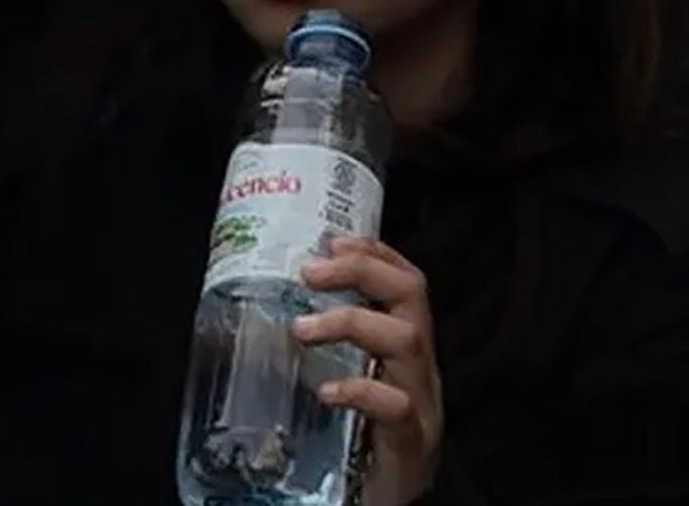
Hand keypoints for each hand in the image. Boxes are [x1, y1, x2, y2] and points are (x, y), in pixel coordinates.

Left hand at [297, 237, 443, 505]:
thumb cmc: (357, 451)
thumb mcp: (344, 392)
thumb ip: (324, 360)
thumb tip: (266, 320)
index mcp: (406, 355)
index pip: (407, 285)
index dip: (376, 254)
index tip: (334, 238)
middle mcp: (420, 371)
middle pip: (413, 298)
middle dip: (365, 271)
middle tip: (311, 270)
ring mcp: (422, 406)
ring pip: (407, 342)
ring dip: (353, 322)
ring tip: (302, 329)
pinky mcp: (411, 445)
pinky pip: (396, 408)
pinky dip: (361, 391)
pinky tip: (327, 390)